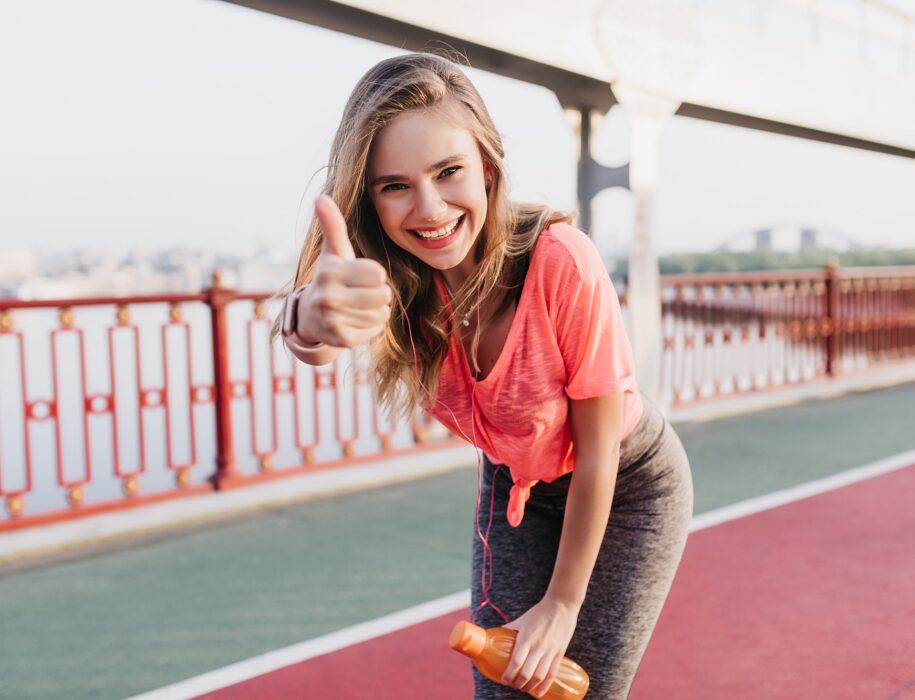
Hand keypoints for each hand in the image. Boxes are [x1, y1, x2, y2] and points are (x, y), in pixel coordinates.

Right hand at [297, 195, 392, 347]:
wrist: (311, 316)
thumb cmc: (331, 278)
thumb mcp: (334, 252)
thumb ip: (332, 225)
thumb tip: (320, 197)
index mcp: (330, 272)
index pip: (378, 274)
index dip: (374, 275)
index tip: (359, 276)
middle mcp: (328, 297)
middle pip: (383, 295)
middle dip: (377, 293)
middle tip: (360, 293)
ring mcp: (333, 320)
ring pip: (382, 313)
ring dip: (375, 309)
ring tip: (357, 306)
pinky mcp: (341, 340)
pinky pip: (376, 328)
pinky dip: (370, 325)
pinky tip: (354, 320)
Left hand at [501, 597, 579, 697]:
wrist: (561, 606)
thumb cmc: (539, 612)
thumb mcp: (522, 619)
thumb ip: (510, 629)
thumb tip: (496, 635)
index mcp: (526, 638)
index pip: (516, 661)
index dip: (509, 674)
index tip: (504, 680)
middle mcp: (538, 646)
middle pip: (526, 672)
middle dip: (518, 683)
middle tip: (512, 685)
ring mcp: (550, 651)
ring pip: (539, 676)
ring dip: (529, 686)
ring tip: (523, 689)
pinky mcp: (559, 653)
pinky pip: (552, 673)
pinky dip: (545, 686)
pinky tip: (539, 693)